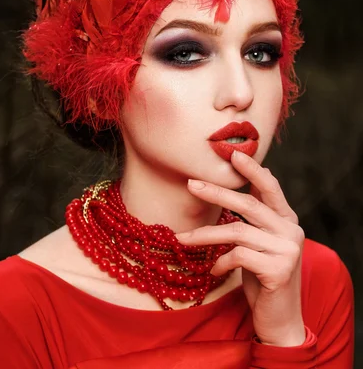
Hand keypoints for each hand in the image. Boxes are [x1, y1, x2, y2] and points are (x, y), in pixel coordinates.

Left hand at [176, 151, 305, 346]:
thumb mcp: (260, 243)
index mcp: (287, 220)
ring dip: (205, 235)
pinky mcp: (280, 271)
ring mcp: (288, 250)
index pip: (270, 187)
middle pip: (249, 204)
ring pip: (237, 232)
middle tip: (191, 184)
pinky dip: (221, 261)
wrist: (280, 319)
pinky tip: (214, 269)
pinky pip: (239, 256)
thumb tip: (242, 184)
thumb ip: (256, 218)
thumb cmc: (263, 276)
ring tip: (182, 239)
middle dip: (217, 192)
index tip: (233, 155)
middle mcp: (291, 230)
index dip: (252, 170)